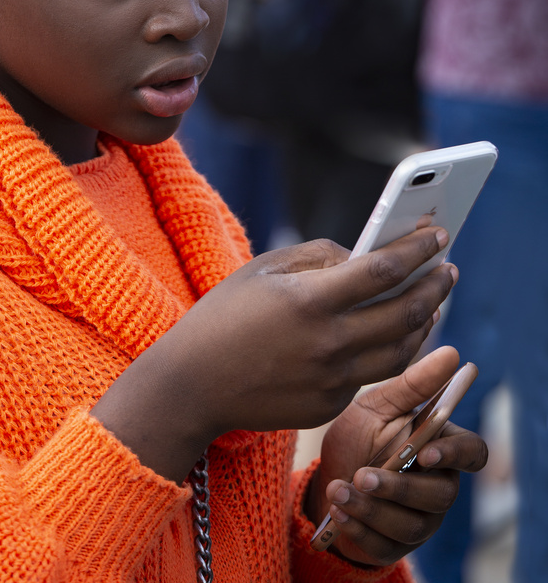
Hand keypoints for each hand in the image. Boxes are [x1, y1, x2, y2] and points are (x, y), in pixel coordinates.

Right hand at [93, 226, 456, 482]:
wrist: (194, 384)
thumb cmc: (225, 316)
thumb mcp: (265, 269)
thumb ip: (318, 255)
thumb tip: (362, 254)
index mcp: (310, 300)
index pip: (383, 270)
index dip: (417, 251)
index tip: (438, 237)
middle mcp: (329, 343)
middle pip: (405, 313)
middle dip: (435, 286)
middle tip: (448, 269)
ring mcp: (333, 379)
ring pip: (402, 351)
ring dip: (425, 322)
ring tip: (432, 302)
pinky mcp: (330, 405)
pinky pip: (374, 374)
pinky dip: (393, 350)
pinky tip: (397, 333)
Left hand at [306, 346, 487, 566]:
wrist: (325, 475)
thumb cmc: (359, 434)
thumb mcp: (376, 405)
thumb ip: (411, 385)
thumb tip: (451, 352)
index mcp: (440, 446)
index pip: (472, 453)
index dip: (455, 456)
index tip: (424, 453)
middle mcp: (438, 485)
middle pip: (440, 495)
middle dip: (399, 487)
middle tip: (362, 474)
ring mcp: (420, 520)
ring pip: (411, 524)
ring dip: (372, 509)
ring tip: (338, 490)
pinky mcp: (395, 546)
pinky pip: (386, 546)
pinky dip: (360, 529)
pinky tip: (338, 511)